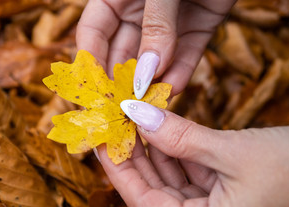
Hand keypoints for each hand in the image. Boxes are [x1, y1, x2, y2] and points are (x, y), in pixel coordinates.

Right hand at [76, 0, 235, 97]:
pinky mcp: (197, 30)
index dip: (91, 64)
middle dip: (122, 84)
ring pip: (154, 63)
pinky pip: (186, 58)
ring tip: (148, 109)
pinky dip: (180, 76)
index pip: (93, 34)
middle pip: (122, 55)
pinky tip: (173, 92)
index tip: (95, 93)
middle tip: (123, 111)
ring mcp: (168, 25)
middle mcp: (137, 14)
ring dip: (151, 87)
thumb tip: (148, 73)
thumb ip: (155, 25)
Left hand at [96, 100, 288, 206]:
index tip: (101, 141)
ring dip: (151, 149)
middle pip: (152, 189)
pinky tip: (161, 127)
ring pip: (168, 177)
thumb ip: (181, 137)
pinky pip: (187, 168)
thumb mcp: (233, 151)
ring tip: (133, 120)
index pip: (144, 203)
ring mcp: (213, 206)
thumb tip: (138, 116)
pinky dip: (173, 148)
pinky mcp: (221, 189)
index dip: (119, 171)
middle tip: (115, 124)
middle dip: (132, 156)